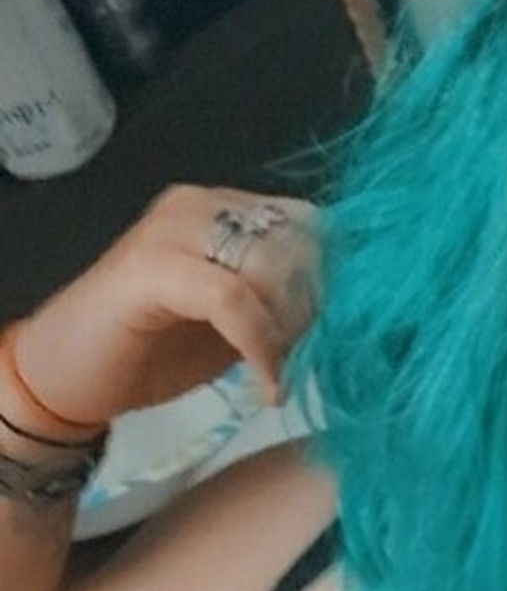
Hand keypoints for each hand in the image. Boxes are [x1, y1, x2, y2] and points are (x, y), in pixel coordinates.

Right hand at [8, 185, 319, 431]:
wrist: (67, 378)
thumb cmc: (152, 354)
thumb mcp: (238, 325)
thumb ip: (283, 305)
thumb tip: (353, 314)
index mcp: (225, 208)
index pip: (309, 223)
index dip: (337, 280)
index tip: (344, 336)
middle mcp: (201, 204)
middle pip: (298, 243)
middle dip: (317, 311)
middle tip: (307, 363)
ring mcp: (172, 230)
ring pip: (270, 268)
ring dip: (291, 332)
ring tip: (281, 374)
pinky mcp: (152, 268)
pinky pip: (233, 300)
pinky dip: (260, 348)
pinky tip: (265, 386)